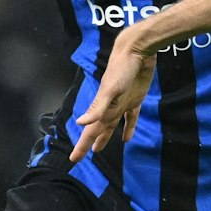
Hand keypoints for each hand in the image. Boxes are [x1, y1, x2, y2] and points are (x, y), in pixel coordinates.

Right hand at [70, 39, 154, 163]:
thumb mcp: (110, 90)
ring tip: (99, 149)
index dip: (82, 145)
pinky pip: (132, 117)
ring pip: (112, 125)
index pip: (90, 131)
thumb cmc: (122, 69)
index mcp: (103, 107)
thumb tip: (80, 122)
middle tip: (79, 157)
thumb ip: (98, 106)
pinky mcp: (136, 98)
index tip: (73, 160)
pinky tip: (127, 138)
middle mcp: (110, 107)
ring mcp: (123, 103)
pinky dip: (129, 127)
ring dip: (106, 136)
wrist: (137, 51)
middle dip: (89, 143)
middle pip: (98, 130)